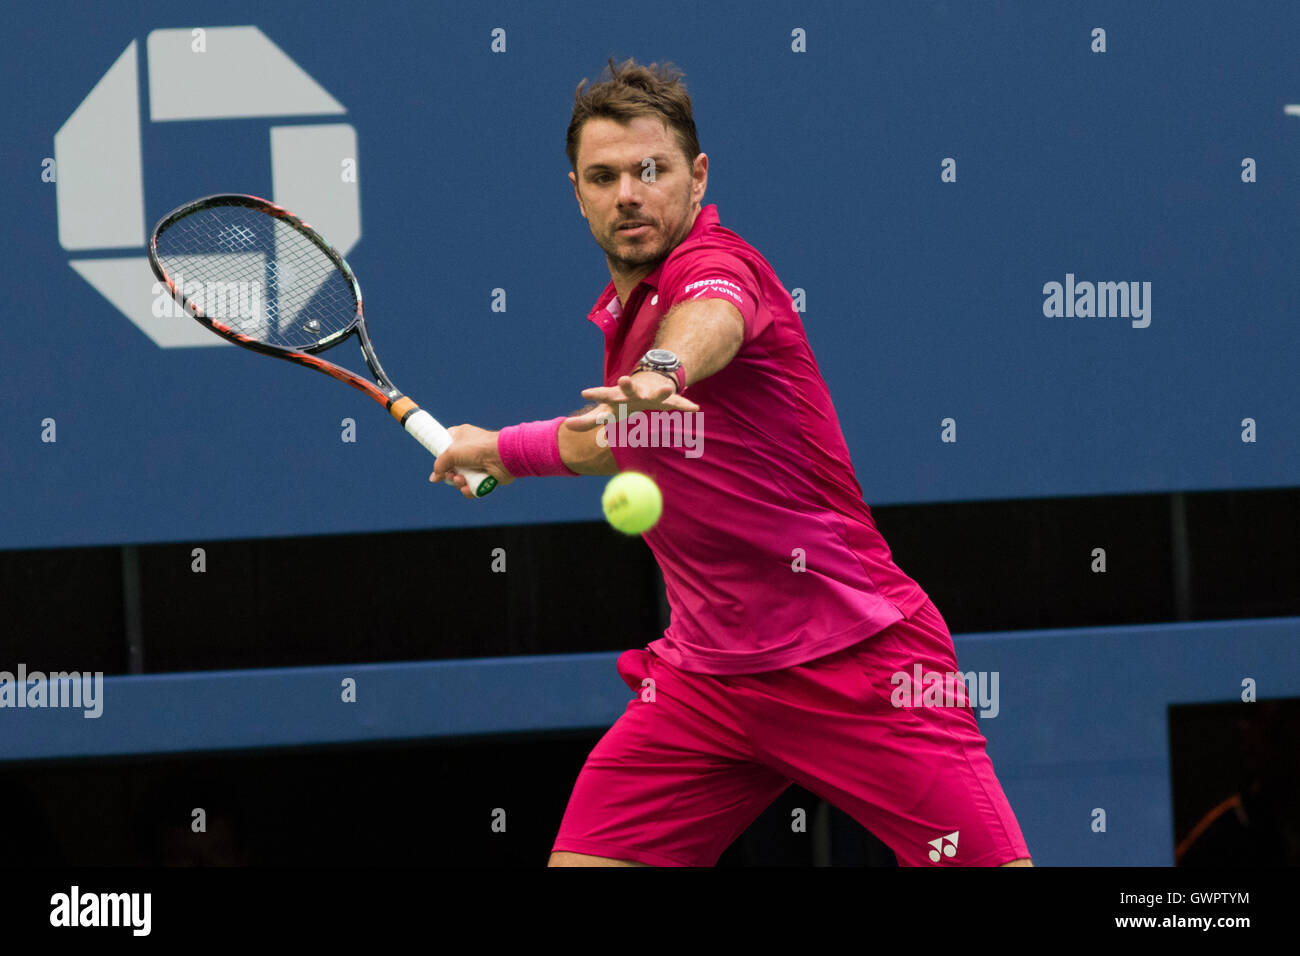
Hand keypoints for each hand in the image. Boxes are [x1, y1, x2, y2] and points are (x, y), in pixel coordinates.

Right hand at [430, 424, 515, 499]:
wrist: (502, 457)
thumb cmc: (477, 448)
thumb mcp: (451, 453)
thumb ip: (439, 465)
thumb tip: (434, 478)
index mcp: (461, 436)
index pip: (445, 443)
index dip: (440, 453)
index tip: (438, 462)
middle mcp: (469, 449)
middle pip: (451, 466)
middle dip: (450, 474)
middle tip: (452, 475)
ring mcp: (477, 463)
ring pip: (461, 478)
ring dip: (459, 482)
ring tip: (462, 480)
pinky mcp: (485, 476)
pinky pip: (472, 486)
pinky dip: (469, 489)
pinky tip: (469, 488)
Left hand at [564, 371, 699, 431]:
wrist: (647, 384)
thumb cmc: (623, 403)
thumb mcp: (606, 412)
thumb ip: (588, 421)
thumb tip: (566, 426)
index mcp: (617, 397)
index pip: (603, 395)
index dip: (595, 394)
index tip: (584, 393)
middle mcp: (634, 393)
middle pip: (629, 389)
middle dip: (627, 385)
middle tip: (623, 379)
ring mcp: (651, 394)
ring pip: (656, 394)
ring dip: (660, 391)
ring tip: (664, 388)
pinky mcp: (667, 399)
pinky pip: (677, 403)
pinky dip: (685, 405)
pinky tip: (694, 409)